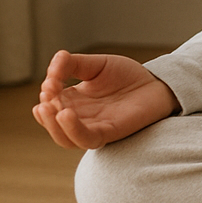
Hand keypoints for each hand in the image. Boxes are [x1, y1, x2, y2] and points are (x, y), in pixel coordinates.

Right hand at [32, 51, 179, 149]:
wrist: (156, 82)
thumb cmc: (126, 76)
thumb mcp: (95, 65)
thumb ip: (72, 63)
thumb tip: (53, 65)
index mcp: (74, 102)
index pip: (50, 104)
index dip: (46, 94)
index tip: (51, 81)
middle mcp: (81, 118)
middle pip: (53, 125)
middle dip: (45, 112)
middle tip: (47, 94)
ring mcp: (95, 127)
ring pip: (66, 138)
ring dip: (53, 125)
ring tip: (49, 107)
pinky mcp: (110, 132)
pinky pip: (87, 139)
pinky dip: (73, 130)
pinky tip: (65, 114)